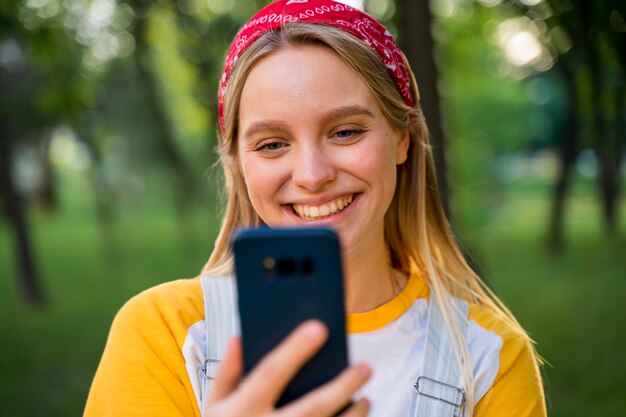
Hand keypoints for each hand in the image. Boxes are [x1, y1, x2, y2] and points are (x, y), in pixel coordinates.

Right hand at [204, 320, 370, 416]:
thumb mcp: (213, 407)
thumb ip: (227, 374)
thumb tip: (239, 338)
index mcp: (242, 410)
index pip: (271, 373)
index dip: (295, 349)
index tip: (320, 327)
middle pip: (311, 408)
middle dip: (341, 386)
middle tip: (365, 367)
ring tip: (366, 399)